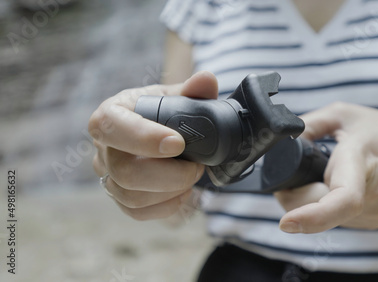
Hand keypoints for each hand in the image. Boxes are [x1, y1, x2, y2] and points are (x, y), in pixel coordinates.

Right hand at [88, 71, 217, 219]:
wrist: (163, 133)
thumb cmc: (167, 113)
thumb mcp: (178, 96)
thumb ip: (193, 90)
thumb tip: (206, 80)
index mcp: (111, 113)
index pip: (110, 126)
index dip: (143, 137)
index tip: (178, 144)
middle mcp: (103, 147)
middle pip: (123, 171)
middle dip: (169, 174)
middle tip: (197, 166)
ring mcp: (108, 175)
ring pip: (131, 196)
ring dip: (171, 191)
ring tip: (193, 176)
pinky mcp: (120, 197)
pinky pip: (137, 212)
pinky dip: (166, 206)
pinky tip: (183, 192)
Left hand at [275, 103, 377, 232]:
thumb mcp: (344, 114)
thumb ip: (308, 125)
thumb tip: (280, 140)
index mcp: (360, 162)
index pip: (343, 199)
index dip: (312, 216)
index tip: (286, 222)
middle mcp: (369, 195)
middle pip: (318, 210)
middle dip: (292, 199)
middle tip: (285, 180)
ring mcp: (373, 213)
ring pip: (325, 218)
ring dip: (308, 203)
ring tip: (315, 177)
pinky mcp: (373, 221)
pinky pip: (336, 219)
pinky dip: (323, 206)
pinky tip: (331, 186)